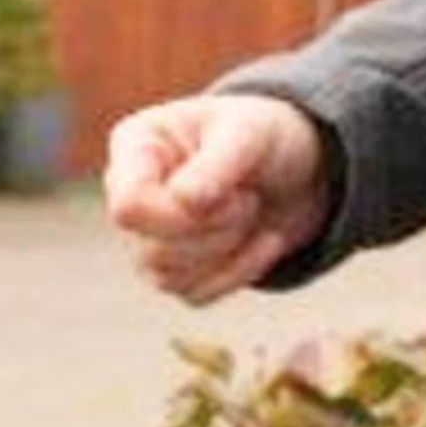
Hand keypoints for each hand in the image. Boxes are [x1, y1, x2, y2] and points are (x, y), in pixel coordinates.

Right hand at [103, 93, 331, 305]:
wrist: (297, 168)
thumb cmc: (264, 136)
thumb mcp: (250, 132)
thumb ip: (217, 162)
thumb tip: (183, 202)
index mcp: (137, 145)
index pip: (128, 205)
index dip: (177, 214)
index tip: (227, 192)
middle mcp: (131, 192)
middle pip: (150, 250)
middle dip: (214, 231)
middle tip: (248, 199)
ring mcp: (147, 234)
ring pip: (167, 277)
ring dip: (227, 250)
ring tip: (252, 210)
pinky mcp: (174, 268)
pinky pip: (194, 294)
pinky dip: (240, 271)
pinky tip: (266, 240)